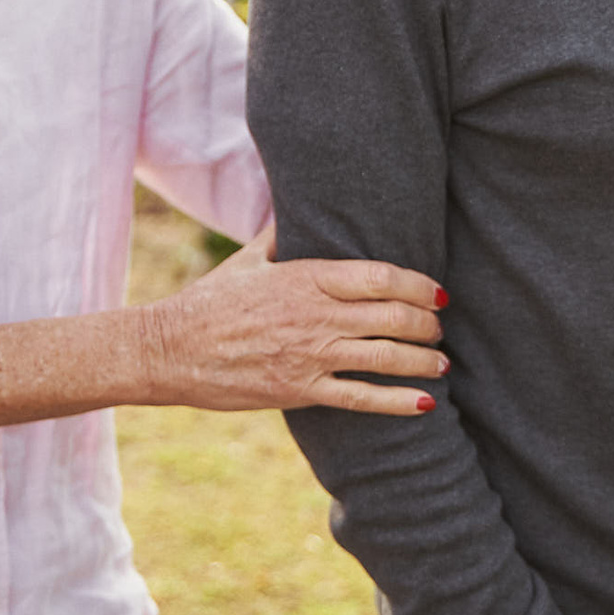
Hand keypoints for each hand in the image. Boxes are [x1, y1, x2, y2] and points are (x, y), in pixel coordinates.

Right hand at [141, 225, 446, 415]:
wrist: (171, 349)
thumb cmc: (210, 301)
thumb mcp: (247, 259)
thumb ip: (279, 236)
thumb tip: (296, 210)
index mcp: (307, 276)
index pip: (380, 276)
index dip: (417, 284)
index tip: (438, 293)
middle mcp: (317, 314)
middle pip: (392, 316)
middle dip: (427, 324)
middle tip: (440, 329)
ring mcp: (311, 354)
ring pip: (385, 357)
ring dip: (423, 361)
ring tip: (441, 364)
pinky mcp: (301, 390)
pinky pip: (361, 397)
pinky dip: (398, 402)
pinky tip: (424, 404)